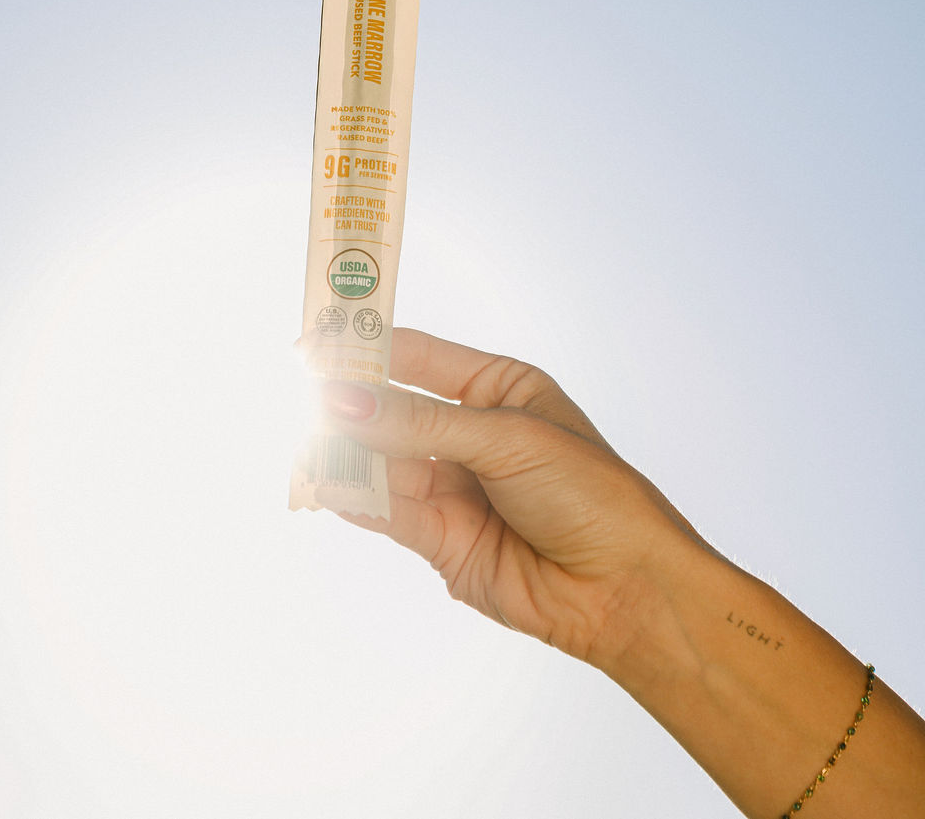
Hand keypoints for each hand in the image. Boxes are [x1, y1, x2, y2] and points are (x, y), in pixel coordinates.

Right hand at [319, 327, 703, 671]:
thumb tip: (348, 400)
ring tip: (308, 443)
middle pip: (395, 411)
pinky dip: (357, 499)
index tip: (320, 342)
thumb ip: (422, 423)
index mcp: (499, 390)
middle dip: (351, 405)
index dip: (369, 349)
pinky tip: (328, 486)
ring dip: (347, 455)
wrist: (625, 587)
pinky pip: (389, 512)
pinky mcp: (443, 541)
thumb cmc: (591, 494)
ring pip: (385, 463)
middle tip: (304, 396)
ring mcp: (456, 489)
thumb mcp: (507, 439)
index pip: (421, 358)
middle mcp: (473, 435)